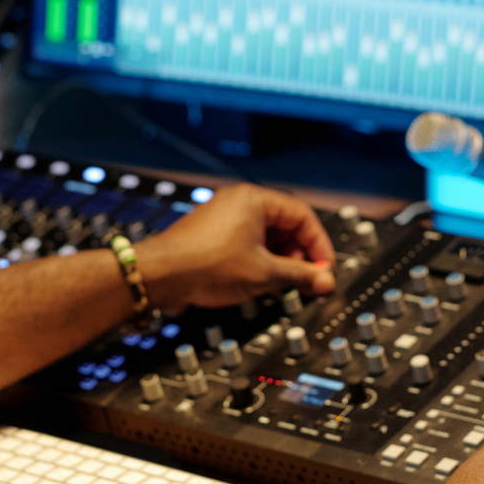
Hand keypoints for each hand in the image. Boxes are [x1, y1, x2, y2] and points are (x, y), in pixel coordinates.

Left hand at [133, 183, 335, 311]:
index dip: (318, 245)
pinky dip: (259, 260)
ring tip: (282, 283)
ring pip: (266, 236)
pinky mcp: (212, 235)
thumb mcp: (263, 273)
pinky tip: (259, 281)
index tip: (323, 269)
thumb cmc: (203, 266)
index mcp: (254, 199)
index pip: (302, 215)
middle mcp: (238, 202)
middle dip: (299, 254)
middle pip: (285, 224)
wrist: (159, 276)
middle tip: (306, 279)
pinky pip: (247, 242)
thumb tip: (324, 280)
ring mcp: (223, 218)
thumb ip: (300, 275)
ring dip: (279, 259)